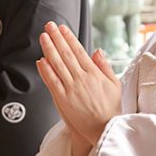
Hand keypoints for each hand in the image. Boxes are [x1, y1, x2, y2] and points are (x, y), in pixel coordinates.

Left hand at [37, 22, 120, 146]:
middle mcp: (82, 78)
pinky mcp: (63, 99)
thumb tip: (97, 51)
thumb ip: (105, 66)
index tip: (62, 29)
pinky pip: (52, 81)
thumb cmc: (110, 109)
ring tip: (43, 37)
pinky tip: (41, 60)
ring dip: (49, 49)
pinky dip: (46, 70)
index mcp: (94, 73)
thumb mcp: (115, 84)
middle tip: (49, 26)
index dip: (69, 38)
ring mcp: (71, 88)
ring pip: (57, 64)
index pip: (79, 50)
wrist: (104, 129)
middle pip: (66, 53)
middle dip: (56, 38)